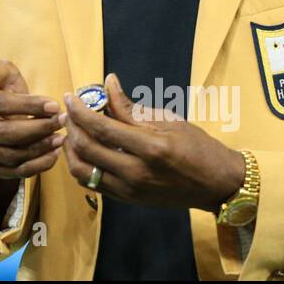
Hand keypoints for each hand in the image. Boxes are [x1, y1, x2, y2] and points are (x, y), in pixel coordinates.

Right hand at [0, 52, 62, 214]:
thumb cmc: (1, 87)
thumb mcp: (1, 73)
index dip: (28, 105)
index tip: (55, 105)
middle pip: (4, 133)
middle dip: (37, 128)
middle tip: (62, 121)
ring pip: (11, 155)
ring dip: (40, 147)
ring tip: (61, 137)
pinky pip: (15, 172)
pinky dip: (37, 166)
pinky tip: (54, 154)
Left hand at [59, 73, 245, 211]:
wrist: (216, 184)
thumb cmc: (197, 147)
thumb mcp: (168, 121)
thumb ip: (131, 107)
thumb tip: (108, 83)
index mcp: (150, 149)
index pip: (102, 128)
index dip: (79, 111)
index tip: (69, 96)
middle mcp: (136, 173)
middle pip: (87, 149)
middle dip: (71, 127)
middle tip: (66, 112)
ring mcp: (130, 190)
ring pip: (82, 172)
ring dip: (70, 150)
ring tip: (70, 132)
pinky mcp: (127, 200)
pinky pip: (92, 184)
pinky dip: (81, 166)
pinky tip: (82, 151)